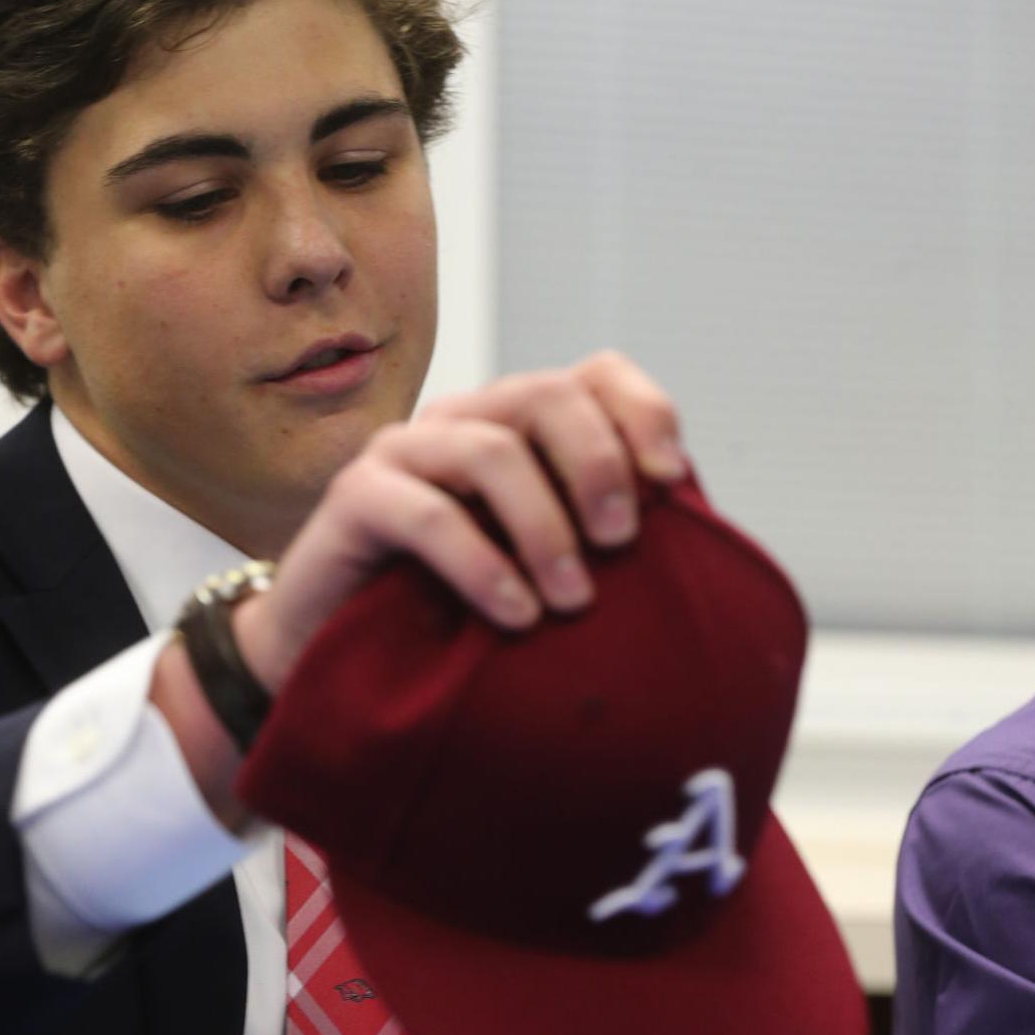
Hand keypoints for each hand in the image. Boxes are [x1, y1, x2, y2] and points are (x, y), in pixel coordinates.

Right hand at [238, 350, 685, 692]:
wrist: (339, 658)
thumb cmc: (455, 614)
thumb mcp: (541, 571)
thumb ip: (600, 542)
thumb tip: (695, 540)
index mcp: (520, 427)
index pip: (594, 375)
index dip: (642, 411)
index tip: (672, 479)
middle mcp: (464, 422)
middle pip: (545, 396)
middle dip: (597, 466)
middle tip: (622, 546)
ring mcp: (405, 453)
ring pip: (490, 450)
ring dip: (544, 528)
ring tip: (572, 601)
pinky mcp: (357, 499)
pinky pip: (427, 515)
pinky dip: (482, 564)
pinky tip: (515, 614)